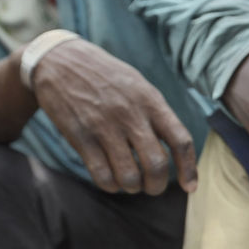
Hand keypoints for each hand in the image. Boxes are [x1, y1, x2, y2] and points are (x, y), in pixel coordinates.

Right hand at [31, 39, 196, 194]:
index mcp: (151, 102)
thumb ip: (158, 115)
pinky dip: (110, 185)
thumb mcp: (139, 86)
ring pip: (129, 176)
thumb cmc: (106, 77)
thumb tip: (179, 151)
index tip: (190, 187)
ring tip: (131, 183)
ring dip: (133, 187)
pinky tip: (111, 181)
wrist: (58, 61)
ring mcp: (105, 127)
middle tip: (152, 187)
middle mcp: (131, 115)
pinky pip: (102, 175)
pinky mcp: (81, 137)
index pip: (181, 141)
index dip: (189, 169)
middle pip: (157, 165)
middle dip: (157, 185)